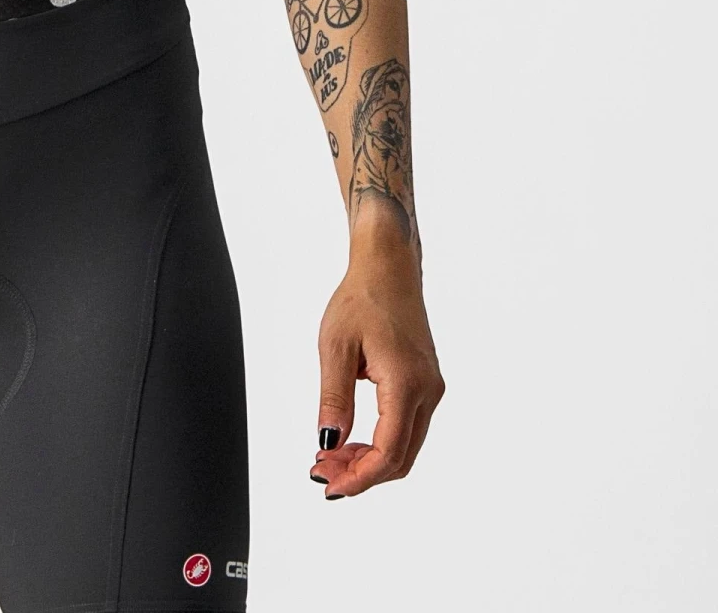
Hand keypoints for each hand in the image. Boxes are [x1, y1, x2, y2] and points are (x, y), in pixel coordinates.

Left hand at [309, 222, 444, 498]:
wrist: (388, 268)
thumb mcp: (335, 346)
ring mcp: (430, 389)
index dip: (358, 478)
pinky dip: (381, 441)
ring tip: (331, 458)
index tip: (328, 485)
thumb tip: (329, 443)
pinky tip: (352, 439)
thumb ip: (333, 398)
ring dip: (371, 460)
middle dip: (361, 474)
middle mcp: (427, 392)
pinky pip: (407, 427)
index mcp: (406, 384)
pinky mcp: (425, 383)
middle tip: (322, 472)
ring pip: (406, 447)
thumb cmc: (361, 299)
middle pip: (400, 458)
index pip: (388, 453)